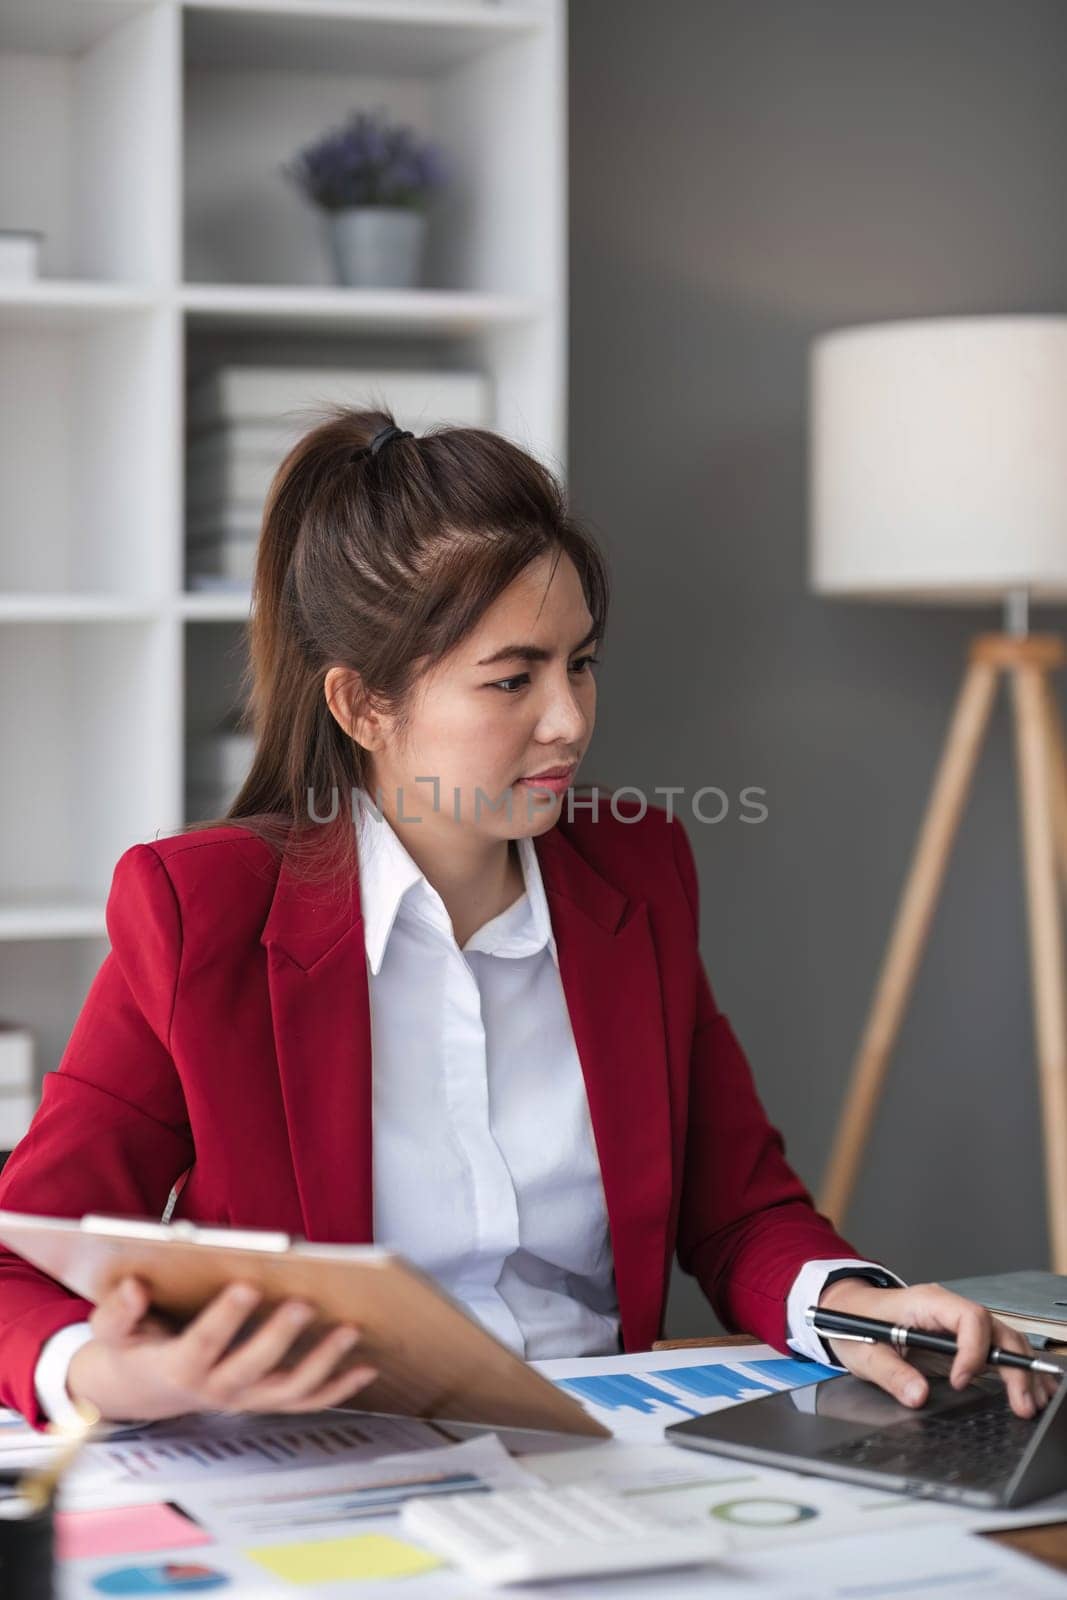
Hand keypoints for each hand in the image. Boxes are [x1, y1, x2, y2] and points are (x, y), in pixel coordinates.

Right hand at [66, 1275, 377, 1422]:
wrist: (141, 1389)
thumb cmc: (133, 1348)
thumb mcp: (110, 1330)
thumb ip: (117, 1311)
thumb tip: (133, 1287)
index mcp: (177, 1368)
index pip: (202, 1346)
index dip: (224, 1319)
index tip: (246, 1285)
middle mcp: (215, 1390)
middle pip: (251, 1369)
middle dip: (279, 1337)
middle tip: (305, 1304)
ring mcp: (245, 1399)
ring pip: (289, 1391)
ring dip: (323, 1363)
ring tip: (351, 1330)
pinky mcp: (265, 1400)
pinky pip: (306, 1401)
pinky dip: (339, 1388)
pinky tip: (366, 1366)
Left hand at [816, 1277, 1060, 1418]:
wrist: (846, 1309)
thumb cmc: (854, 1323)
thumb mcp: (863, 1350)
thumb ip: (890, 1373)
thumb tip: (919, 1395)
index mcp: (926, 1303)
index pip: (968, 1318)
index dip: (972, 1350)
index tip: (960, 1381)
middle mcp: (948, 1309)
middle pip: (996, 1330)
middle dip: (1014, 1366)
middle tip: (1023, 1403)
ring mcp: (957, 1322)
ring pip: (1003, 1339)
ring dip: (1022, 1369)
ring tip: (1035, 1402)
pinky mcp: (961, 1339)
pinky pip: (996, 1348)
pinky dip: (1016, 1368)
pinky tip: (1031, 1389)